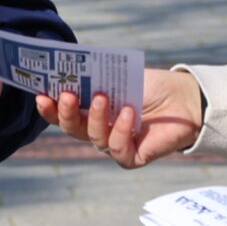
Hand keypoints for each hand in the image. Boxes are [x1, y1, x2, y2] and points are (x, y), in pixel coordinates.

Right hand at [36, 67, 203, 168]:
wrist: (185, 99)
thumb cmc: (151, 86)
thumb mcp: (120, 76)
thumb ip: (97, 77)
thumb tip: (71, 68)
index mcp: (91, 109)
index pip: (64, 112)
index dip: (50, 106)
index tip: (41, 94)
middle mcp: (100, 129)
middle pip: (72, 128)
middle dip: (65, 113)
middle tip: (67, 96)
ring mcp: (115, 144)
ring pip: (94, 138)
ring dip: (96, 117)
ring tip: (103, 97)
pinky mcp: (132, 157)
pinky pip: (118, 149)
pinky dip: (121, 130)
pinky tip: (129, 113)